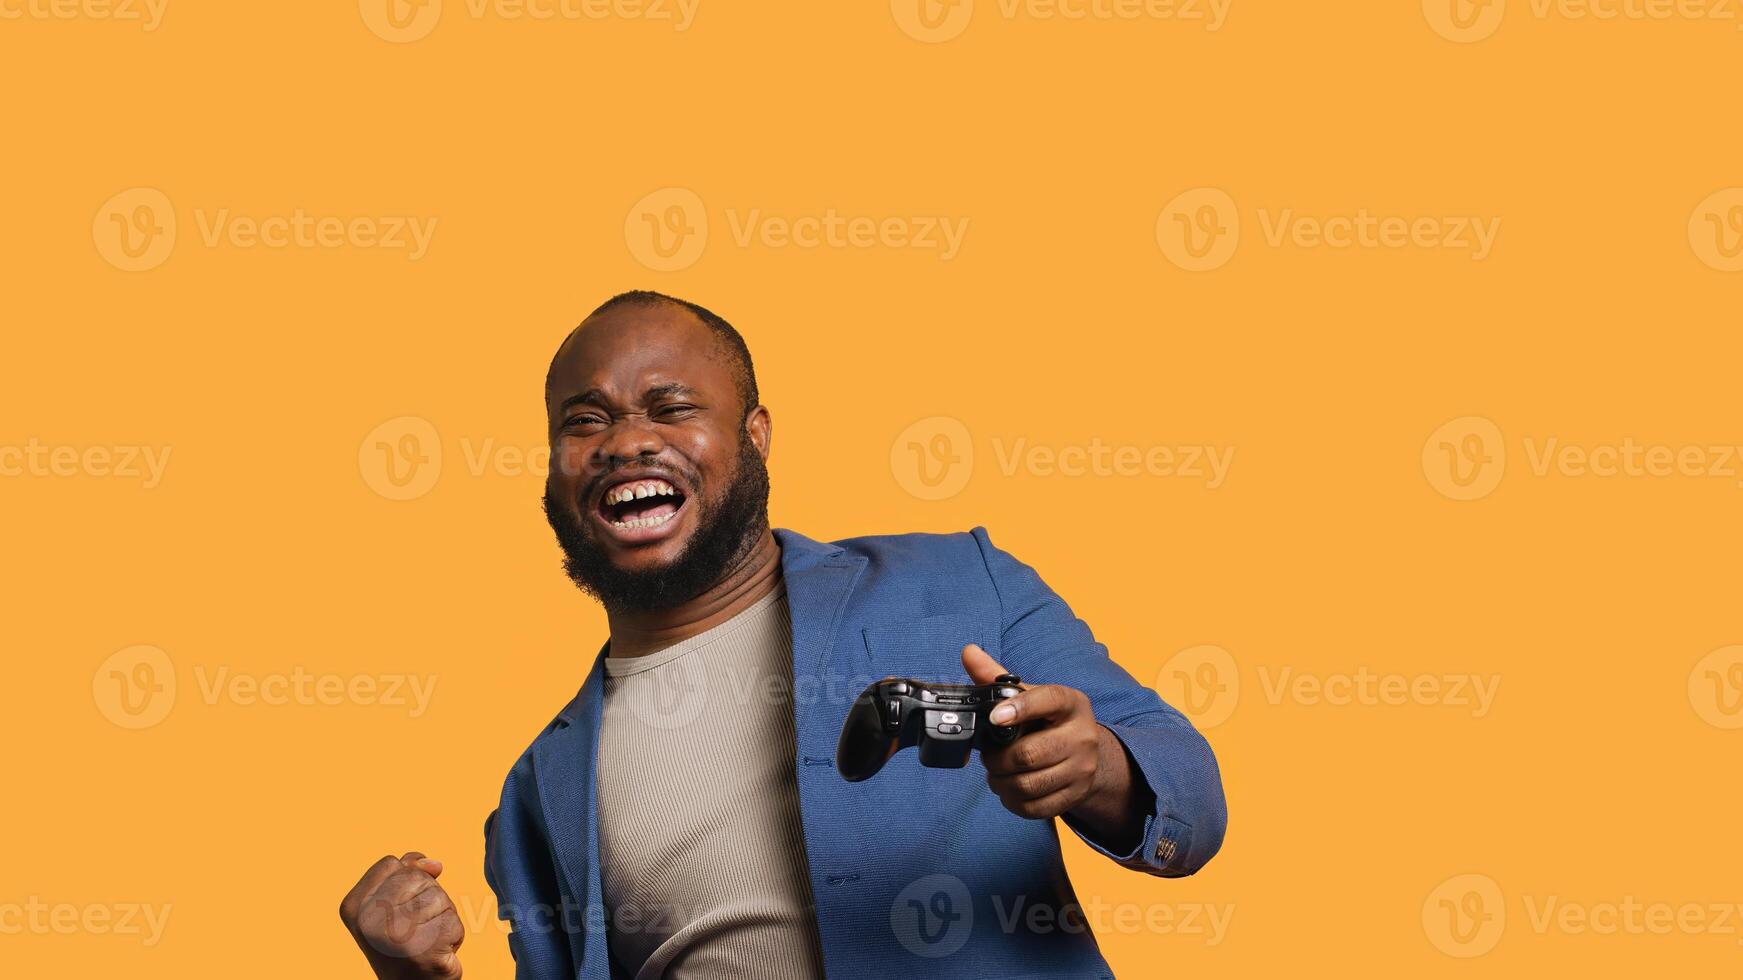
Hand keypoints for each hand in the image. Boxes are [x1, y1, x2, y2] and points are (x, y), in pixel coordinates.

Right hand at [339, 852, 464, 979]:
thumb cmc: (404, 943)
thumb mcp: (391, 903)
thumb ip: (405, 871)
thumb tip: (434, 864)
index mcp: (352, 906)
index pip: (391, 863)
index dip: (405, 880)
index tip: (397, 912)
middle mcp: (367, 921)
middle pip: (417, 876)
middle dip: (426, 898)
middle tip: (415, 928)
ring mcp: (394, 935)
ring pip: (438, 896)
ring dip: (441, 916)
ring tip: (425, 939)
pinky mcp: (424, 948)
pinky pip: (452, 919)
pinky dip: (452, 934)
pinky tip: (437, 951)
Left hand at [963, 644, 1144, 850]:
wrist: (1086, 753)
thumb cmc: (1049, 719)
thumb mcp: (1030, 696)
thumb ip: (997, 677)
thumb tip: (968, 652)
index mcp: (1070, 702)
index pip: (1049, 700)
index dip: (1019, 708)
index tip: (995, 718)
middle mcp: (1083, 735)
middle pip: (1030, 754)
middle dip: (997, 759)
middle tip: (988, 756)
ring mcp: (1083, 769)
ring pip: (1029, 784)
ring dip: (1001, 782)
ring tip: (995, 774)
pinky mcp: (1076, 795)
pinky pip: (1036, 807)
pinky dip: (1013, 801)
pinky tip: (1008, 790)